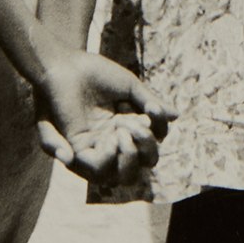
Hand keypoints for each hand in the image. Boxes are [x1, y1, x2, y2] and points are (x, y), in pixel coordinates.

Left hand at [34, 50, 172, 185]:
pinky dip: (109, 159)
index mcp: (125, 128)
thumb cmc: (97, 73)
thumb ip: (151, 102)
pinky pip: (97, 169)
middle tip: (139, 126)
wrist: (68, 65)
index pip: (150, 146)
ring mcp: (95, 147)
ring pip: (119, 176)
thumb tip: (176, 116)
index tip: (152, 108)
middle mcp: (111, 142)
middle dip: (147, 150)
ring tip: (123, 133)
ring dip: (129, 157)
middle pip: (138, 168)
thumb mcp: (130, 87)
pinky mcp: (78, 148)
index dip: (157, 132)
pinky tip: (111, 139)